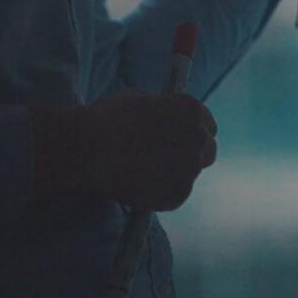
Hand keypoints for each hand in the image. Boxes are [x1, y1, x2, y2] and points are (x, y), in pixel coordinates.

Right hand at [29, 92, 217, 210]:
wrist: (88, 148)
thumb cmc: (106, 120)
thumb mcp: (139, 101)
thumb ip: (161, 113)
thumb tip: (165, 123)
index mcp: (191, 109)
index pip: (207, 125)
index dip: (193, 133)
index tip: (182, 141)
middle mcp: (198, 137)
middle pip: (208, 151)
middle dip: (191, 156)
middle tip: (168, 163)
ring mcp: (190, 167)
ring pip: (188, 176)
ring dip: (172, 177)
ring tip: (141, 176)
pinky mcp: (178, 194)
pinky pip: (174, 196)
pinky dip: (160, 196)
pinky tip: (137, 189)